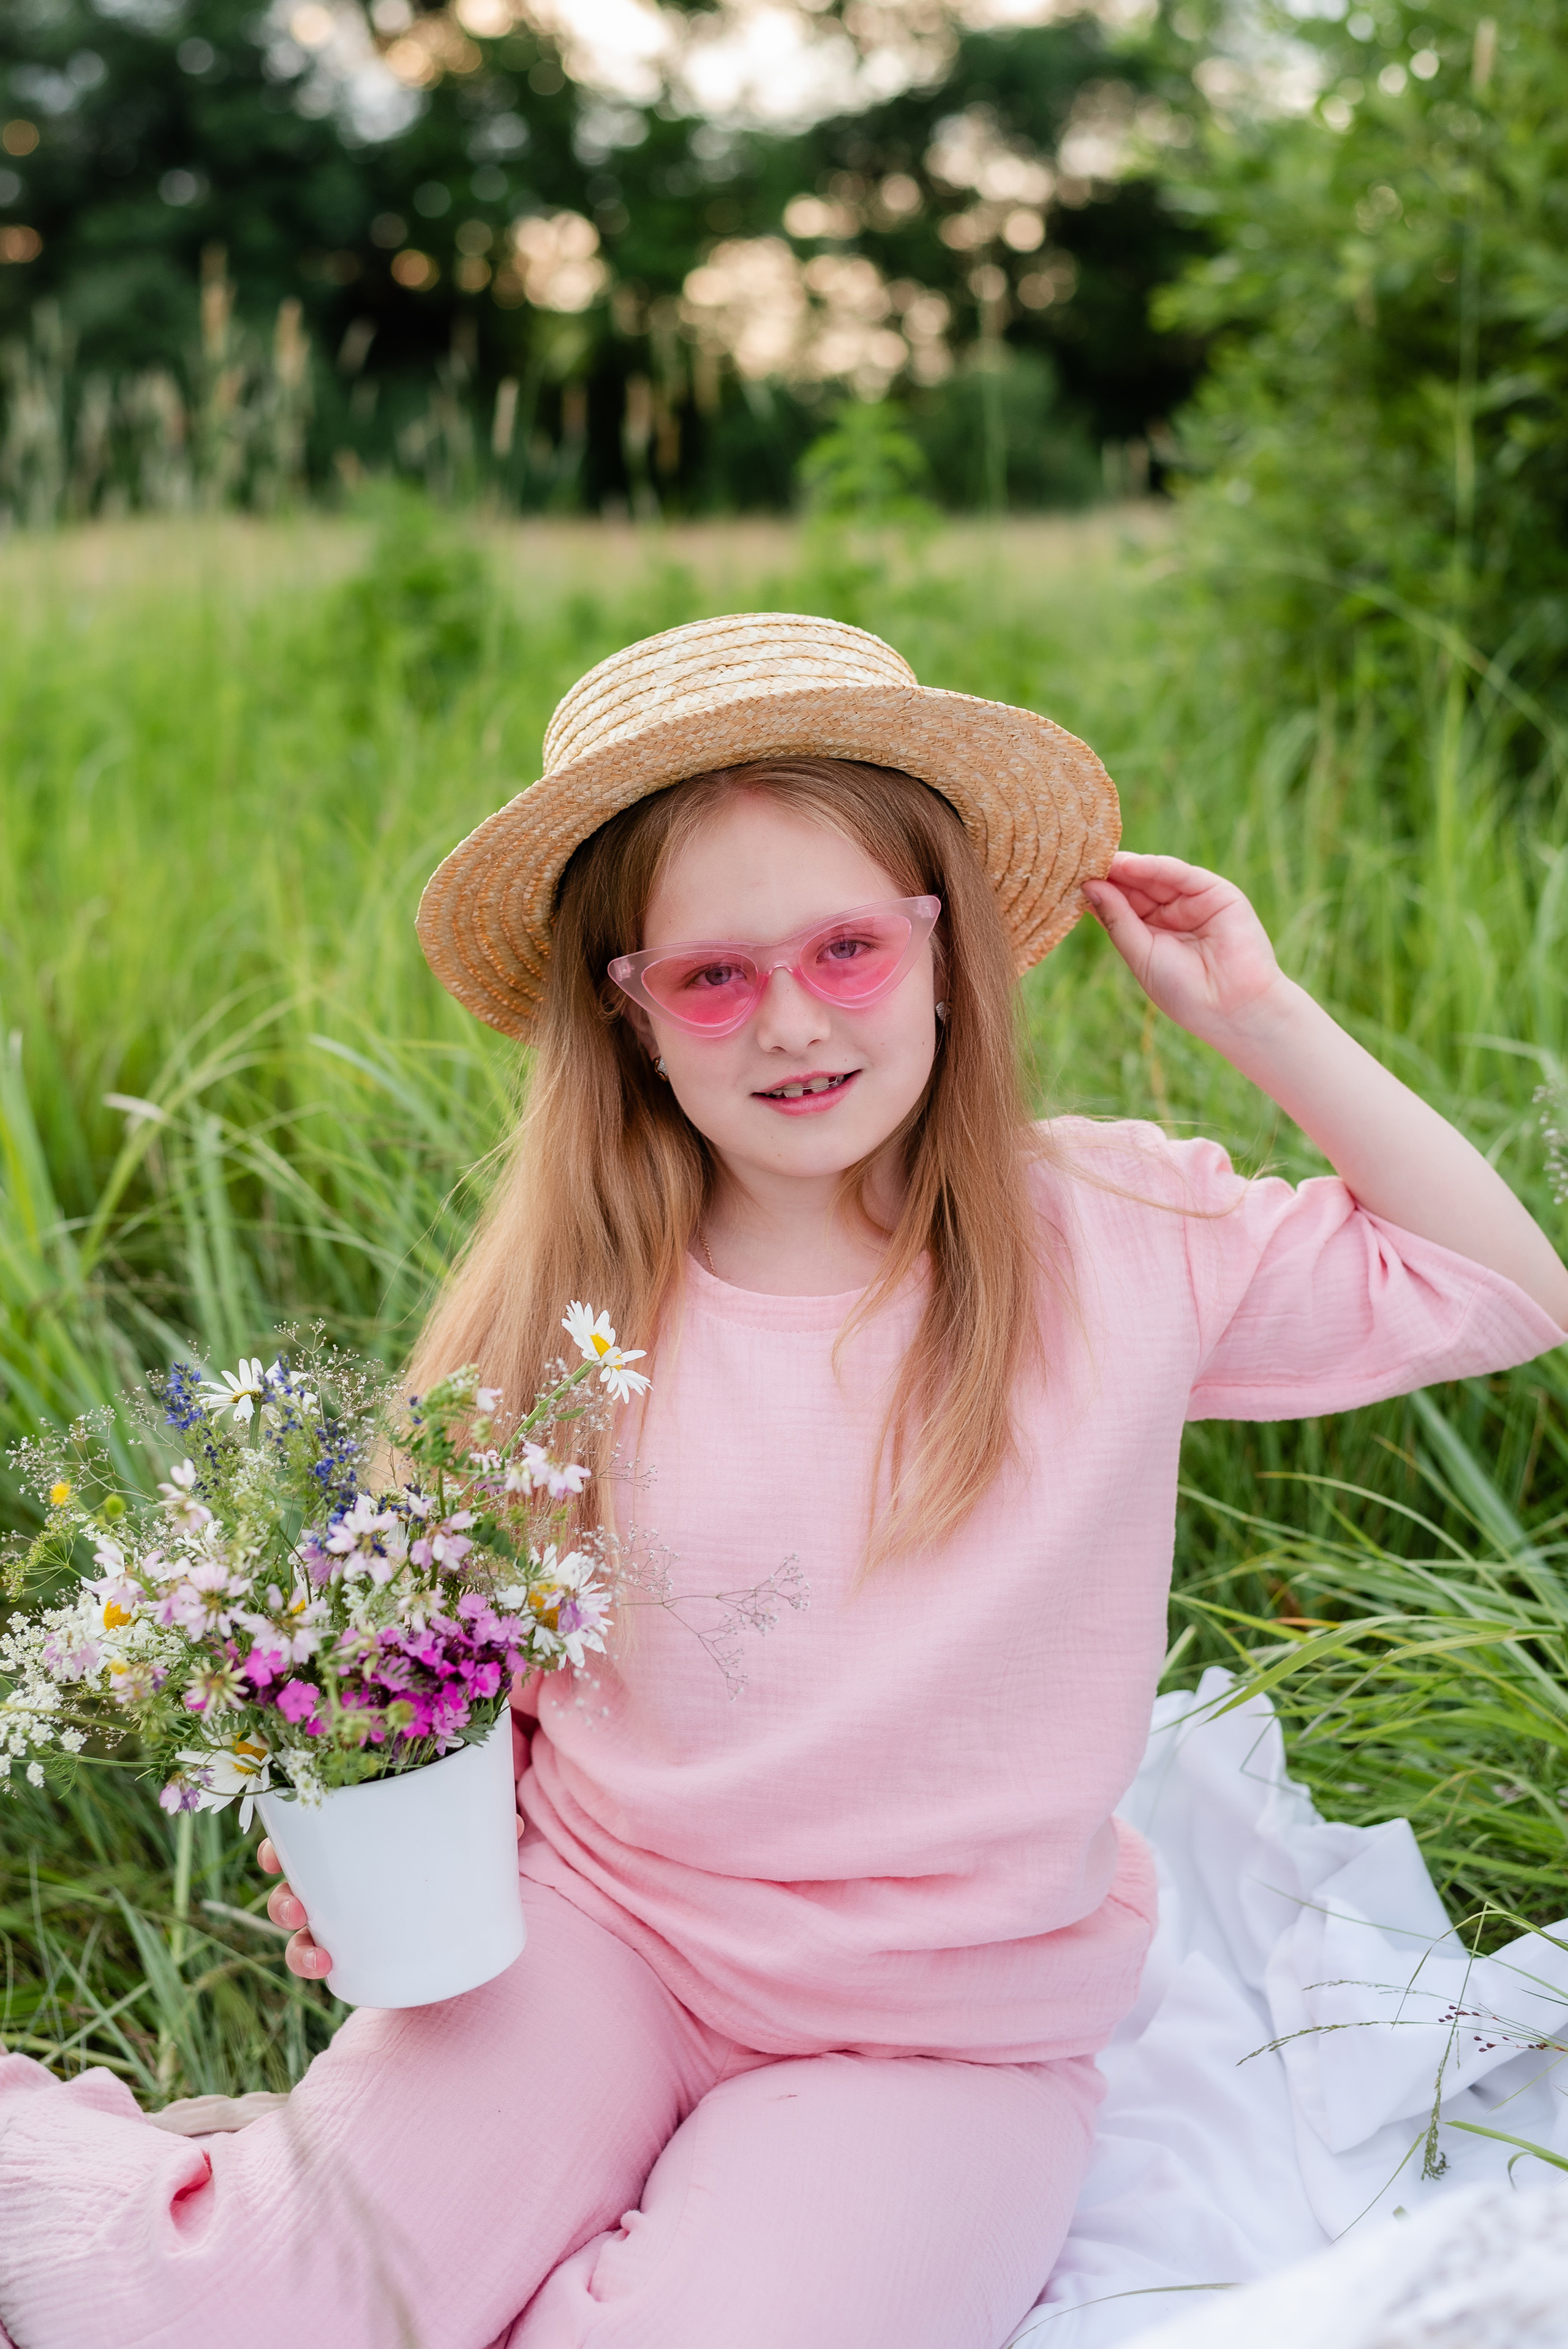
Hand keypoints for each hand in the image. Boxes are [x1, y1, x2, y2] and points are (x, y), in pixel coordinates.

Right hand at [256, 1810, 528, 1984]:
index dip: (283, 1845)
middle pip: (294, 1886)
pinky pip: (329, 1961)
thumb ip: (490, 1828)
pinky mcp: (364, 1950)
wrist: (476, 1905)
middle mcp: (341, 1877)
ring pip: (306, 1931)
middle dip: (284, 1898)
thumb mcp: (473, 1835)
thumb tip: (514, 1825)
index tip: (276, 1857)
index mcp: (354, 1838)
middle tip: (296, 1907)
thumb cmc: (460, 1851)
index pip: (306, 1836)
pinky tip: (330, 1973)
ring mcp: (348, 1917)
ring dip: (299, 1945)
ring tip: (317, 1958)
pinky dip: (321, 1966)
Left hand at [1083, 853, 1283, 1043]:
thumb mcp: (1140, 954)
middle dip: (1109, 874)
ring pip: (1155, 877)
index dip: (1098, 891)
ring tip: (1098, 858)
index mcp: (1152, 933)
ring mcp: (1194, 902)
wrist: (1232, 1008)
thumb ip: (1117, 919)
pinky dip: (1156, 867)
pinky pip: (1182, 874)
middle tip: (1076, 859)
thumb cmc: (1184, 992)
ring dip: (1127, 867)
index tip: (1067, 877)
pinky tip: (1129, 864)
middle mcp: (1172, 914)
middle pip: (1135, 887)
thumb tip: (1089, 887)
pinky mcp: (1217, 893)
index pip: (1120, 904)